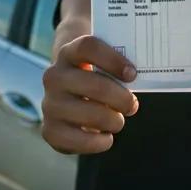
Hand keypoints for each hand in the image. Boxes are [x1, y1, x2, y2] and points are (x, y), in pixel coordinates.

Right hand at [41, 34, 138, 153]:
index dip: (112, 59)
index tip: (132, 74)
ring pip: (89, 114)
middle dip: (120, 98)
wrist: (67, 94)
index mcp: (68, 52)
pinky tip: (107, 138)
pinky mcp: (49, 130)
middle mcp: (54, 76)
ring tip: (118, 121)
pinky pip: (76, 140)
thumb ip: (118, 65)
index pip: (88, 47)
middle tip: (132, 105)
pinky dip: (97, 142)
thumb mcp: (102, 65)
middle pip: (93, 84)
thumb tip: (141, 76)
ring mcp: (49, 104)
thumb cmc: (94, 77)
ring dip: (112, 120)